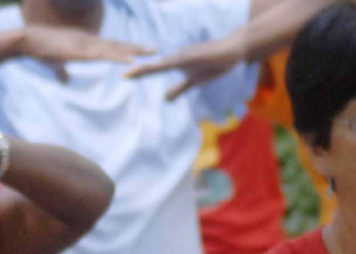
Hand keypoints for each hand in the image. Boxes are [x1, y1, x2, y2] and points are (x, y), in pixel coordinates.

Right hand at [17, 26, 154, 81]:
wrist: (26, 41)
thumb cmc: (39, 51)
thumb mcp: (55, 63)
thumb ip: (62, 71)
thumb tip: (65, 80)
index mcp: (85, 42)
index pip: (110, 45)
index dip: (125, 47)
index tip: (140, 50)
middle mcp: (89, 40)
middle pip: (117, 44)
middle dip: (136, 47)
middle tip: (155, 49)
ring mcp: (86, 44)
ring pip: (115, 48)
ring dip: (133, 50)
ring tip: (151, 53)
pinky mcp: (81, 51)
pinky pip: (104, 54)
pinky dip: (119, 56)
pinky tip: (131, 59)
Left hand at [125, 38, 243, 100]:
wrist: (233, 51)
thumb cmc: (214, 64)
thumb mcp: (194, 81)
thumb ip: (179, 89)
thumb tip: (165, 99)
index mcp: (175, 63)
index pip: (153, 69)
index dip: (139, 73)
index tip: (123, 77)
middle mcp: (177, 57)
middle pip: (155, 65)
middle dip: (138, 70)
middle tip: (122, 76)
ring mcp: (186, 55)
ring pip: (164, 62)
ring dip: (151, 67)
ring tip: (135, 70)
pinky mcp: (196, 55)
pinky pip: (182, 61)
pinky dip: (170, 64)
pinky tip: (163, 65)